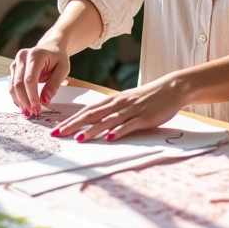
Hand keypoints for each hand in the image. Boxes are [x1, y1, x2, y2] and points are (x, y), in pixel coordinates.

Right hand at [9, 38, 69, 116]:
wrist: (51, 46)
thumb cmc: (58, 58)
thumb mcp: (63, 69)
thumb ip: (54, 84)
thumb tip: (44, 101)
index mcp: (36, 54)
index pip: (30, 79)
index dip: (32, 96)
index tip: (37, 108)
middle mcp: (22, 56)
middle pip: (18, 83)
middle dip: (25, 101)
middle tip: (32, 113)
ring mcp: (16, 62)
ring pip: (13, 86)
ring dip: (19, 101)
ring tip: (28, 112)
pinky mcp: (13, 68)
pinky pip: (12, 85)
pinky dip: (17, 97)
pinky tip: (23, 105)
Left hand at [51, 75, 186, 142]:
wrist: (172, 88)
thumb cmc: (149, 97)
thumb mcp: (128, 102)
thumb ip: (113, 111)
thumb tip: (97, 123)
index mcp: (114, 100)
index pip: (88, 111)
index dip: (71, 119)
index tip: (57, 129)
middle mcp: (119, 104)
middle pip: (92, 115)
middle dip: (74, 125)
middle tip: (58, 134)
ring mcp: (131, 110)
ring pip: (108, 120)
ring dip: (93, 130)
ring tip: (79, 139)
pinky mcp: (144, 117)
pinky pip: (129, 125)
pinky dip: (119, 131)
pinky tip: (110, 138)